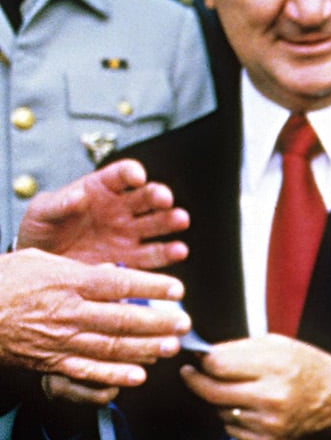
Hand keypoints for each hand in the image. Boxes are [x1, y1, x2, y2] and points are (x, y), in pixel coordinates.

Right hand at [0, 249, 183, 383]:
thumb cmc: (3, 282)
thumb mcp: (38, 260)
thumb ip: (79, 268)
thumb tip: (112, 271)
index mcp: (66, 281)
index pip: (118, 283)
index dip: (151, 287)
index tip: (176, 289)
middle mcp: (67, 311)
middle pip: (122, 318)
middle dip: (158, 323)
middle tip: (183, 323)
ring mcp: (59, 338)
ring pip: (110, 346)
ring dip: (144, 349)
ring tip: (169, 347)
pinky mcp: (50, 360)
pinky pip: (87, 371)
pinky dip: (114, 375)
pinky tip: (137, 375)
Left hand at [17, 159, 189, 267]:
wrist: (42, 266)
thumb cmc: (41, 230)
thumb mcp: (41, 212)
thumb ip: (58, 203)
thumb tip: (79, 196)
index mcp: (100, 189)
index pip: (121, 175)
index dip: (131, 172)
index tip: (136, 177)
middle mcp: (120, 209)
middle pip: (146, 197)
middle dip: (158, 195)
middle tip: (164, 199)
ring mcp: (128, 234)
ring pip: (157, 223)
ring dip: (171, 220)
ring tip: (179, 220)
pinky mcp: (131, 258)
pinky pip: (153, 255)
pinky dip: (168, 253)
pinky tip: (178, 250)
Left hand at [179, 333, 330, 439]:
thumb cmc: (307, 365)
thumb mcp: (278, 344)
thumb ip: (238, 348)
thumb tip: (200, 356)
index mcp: (275, 366)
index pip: (217, 365)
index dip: (202, 362)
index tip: (196, 360)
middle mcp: (273, 396)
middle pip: (212, 391)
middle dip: (196, 381)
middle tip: (191, 374)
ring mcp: (271, 422)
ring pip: (220, 411)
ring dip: (222, 400)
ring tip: (242, 391)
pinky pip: (232, 428)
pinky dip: (235, 418)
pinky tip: (252, 408)